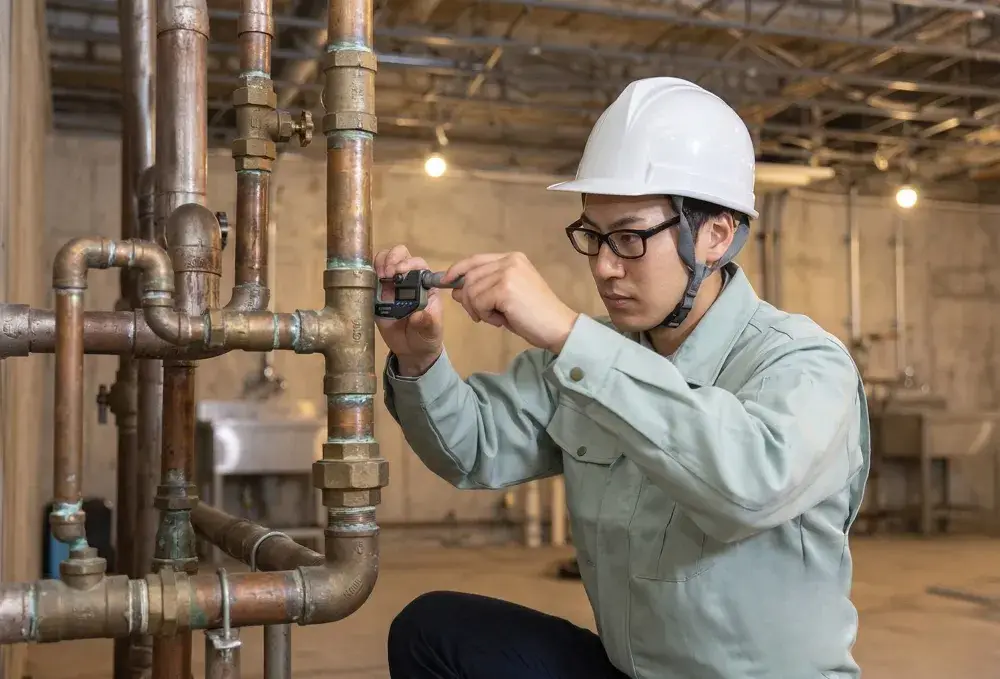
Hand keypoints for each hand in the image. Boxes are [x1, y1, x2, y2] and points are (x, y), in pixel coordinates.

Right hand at [374, 245, 443, 375]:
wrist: (412, 350)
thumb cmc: (426, 336)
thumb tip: (419, 315)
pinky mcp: (376, 295)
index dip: (408, 262)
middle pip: (399, 255)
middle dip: (392, 258)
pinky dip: (367, 275)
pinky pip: (370, 278)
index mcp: (424, 283)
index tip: (399, 271)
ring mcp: (390, 285)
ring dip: (379, 263)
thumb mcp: (431, 330)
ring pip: (383, 261)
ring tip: (379, 277)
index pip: (417, 263)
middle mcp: (407, 279)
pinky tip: (368, 283)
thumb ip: (428, 322)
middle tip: (387, 274)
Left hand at [442, 252, 578, 353]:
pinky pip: (478, 302)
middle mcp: (510, 261)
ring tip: (497, 318)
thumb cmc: (535, 315)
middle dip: (466, 299)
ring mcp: (507, 273)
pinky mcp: (505, 289)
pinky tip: (501, 321)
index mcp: (513, 258)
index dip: (457, 270)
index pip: (475, 259)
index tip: (446, 281)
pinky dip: (485, 316)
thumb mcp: (506, 297)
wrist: (559, 327)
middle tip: (479, 315)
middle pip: (469, 276)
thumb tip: (454, 289)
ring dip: (478, 310)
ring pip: (471, 291)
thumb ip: (484, 288)